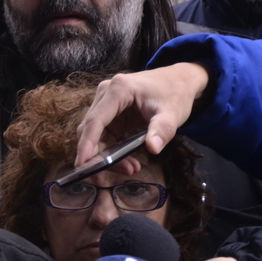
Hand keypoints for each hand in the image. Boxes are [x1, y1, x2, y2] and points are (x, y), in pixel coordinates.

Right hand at [75, 63, 211, 165]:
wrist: (180, 81)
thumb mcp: (172, 114)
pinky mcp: (110, 113)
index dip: (86, 145)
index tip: (81, 166)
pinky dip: (112, 152)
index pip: (95, 121)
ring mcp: (106, 103)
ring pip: (95, 136)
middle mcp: (106, 94)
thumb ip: (162, 131)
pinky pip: (103, 136)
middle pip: (90, 130)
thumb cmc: (175, 93)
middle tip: (105, 179)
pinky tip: (128, 163)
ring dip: (105, 157)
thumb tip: (153, 149)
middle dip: (96, 157)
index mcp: (118, 90)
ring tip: (130, 169)